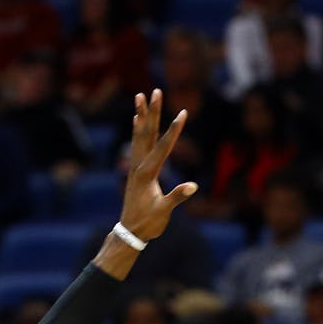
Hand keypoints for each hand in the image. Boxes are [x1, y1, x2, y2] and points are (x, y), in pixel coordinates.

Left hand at [118, 89, 197, 241]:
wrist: (130, 232)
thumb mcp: (164, 212)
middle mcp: (138, 166)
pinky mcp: (135, 170)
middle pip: (147, 133)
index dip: (174, 130)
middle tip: (155, 91)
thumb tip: (192, 186)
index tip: (183, 113)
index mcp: (147, 174)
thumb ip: (176, 198)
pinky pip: (136, 144)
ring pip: (139, 135)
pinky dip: (137, 129)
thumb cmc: (148, 223)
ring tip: (140, 96)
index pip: (163, 147)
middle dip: (153, 112)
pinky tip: (135, 119)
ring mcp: (135, 166)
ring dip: (141, 115)